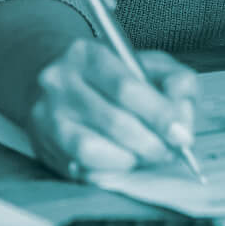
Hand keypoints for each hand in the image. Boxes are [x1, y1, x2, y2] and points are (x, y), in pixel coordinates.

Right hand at [23, 40, 199, 181]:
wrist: (52, 81)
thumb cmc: (109, 77)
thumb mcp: (147, 65)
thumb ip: (176, 82)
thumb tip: (181, 117)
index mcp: (87, 54)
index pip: (127, 88)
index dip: (160, 116)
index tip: (180, 134)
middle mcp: (59, 82)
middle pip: (114, 122)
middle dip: (151, 144)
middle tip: (167, 151)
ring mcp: (46, 115)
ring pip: (92, 150)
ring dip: (128, 160)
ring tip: (140, 156)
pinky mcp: (42, 145)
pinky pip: (80, 169)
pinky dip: (107, 171)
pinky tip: (118, 162)